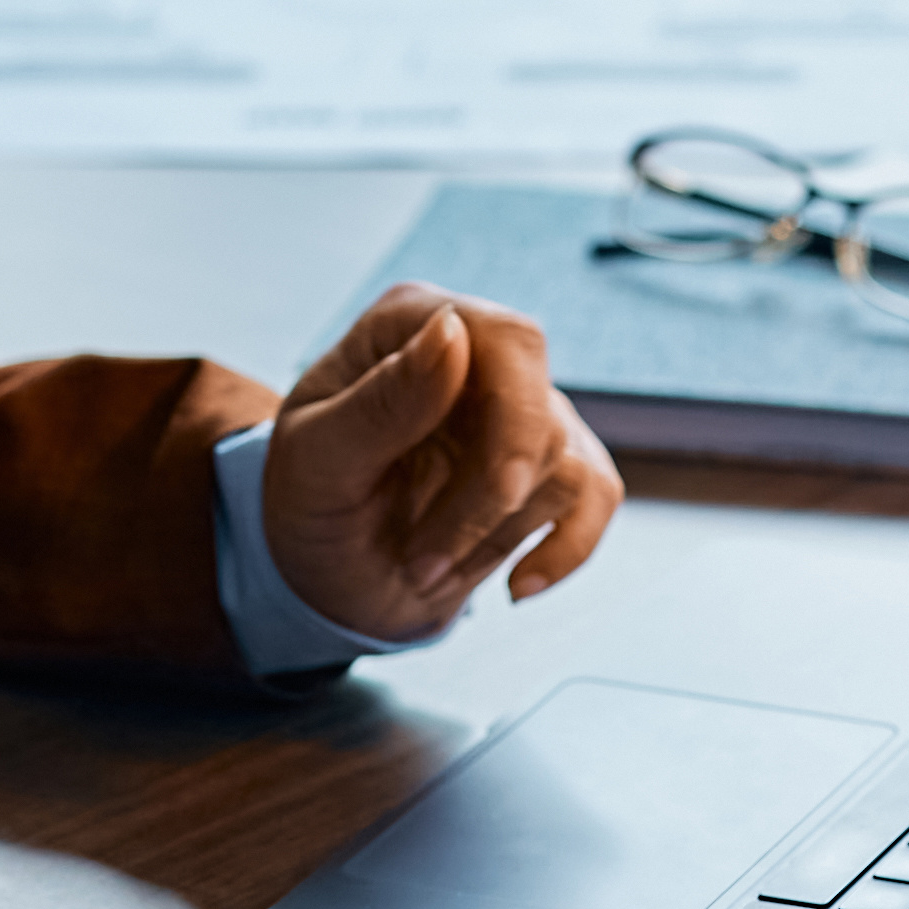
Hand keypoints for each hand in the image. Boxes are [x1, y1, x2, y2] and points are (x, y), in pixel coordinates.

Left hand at [269, 281, 623, 646]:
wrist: (330, 573)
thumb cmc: (311, 502)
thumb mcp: (316, 460)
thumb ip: (381, 400)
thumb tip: (452, 333)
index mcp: (412, 324)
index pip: (507, 340)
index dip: (515, 413)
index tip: (499, 486)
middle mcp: (477, 355)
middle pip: (541, 414)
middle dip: (488, 500)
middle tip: (421, 561)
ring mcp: (520, 410)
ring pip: (565, 467)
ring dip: (492, 538)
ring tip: (421, 567)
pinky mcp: (549, 465)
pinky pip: (597, 498)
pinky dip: (565, 551)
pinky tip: (518, 583)